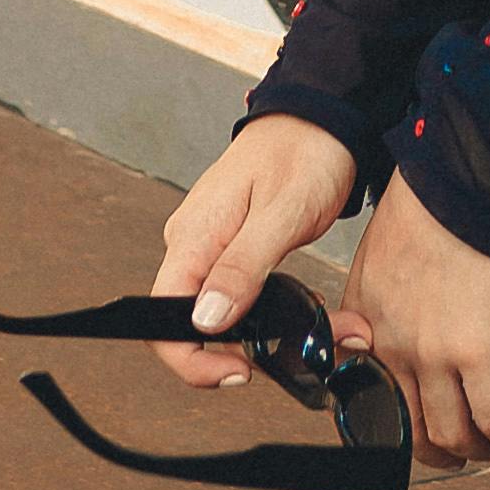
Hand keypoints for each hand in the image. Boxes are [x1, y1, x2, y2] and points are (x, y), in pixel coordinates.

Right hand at [151, 114, 359, 388]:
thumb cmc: (303, 151)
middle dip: (244, 353)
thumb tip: (205, 320)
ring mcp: (212, 247)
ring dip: (267, 335)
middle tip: (300, 355)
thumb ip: (242, 267)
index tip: (237, 373)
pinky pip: (241, 295)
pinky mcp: (234, 248)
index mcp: (193, 236)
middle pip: (193, 326)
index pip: (164, 318)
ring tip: (325, 331)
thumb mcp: (281, 212)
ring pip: (223, 314)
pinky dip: (275, 312)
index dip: (192, 360)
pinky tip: (309, 310)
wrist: (321, 116)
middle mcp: (193, 245)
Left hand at [341, 173, 489, 464]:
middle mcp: (391, 345)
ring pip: (450, 435)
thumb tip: (411, 311)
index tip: (418, 425)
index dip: (394, 421)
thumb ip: (385, 293)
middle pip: (408, 428)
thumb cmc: (434, 196)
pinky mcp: (477, 352)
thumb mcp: (384, 248)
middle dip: (436, 451)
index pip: (367, 394)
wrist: (466, 176)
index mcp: (364, 318)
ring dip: (477, 452)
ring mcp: (431, 355)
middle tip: (460, 450)